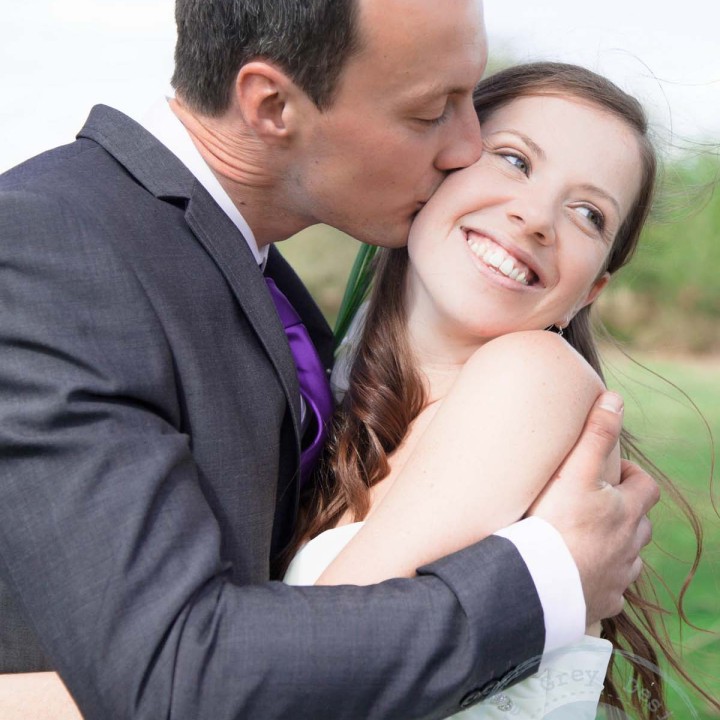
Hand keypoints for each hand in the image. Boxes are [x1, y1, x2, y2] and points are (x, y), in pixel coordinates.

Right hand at [528, 391, 659, 625]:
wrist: (540, 582)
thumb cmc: (555, 524)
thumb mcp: (575, 471)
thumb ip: (595, 433)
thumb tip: (614, 398)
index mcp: (626, 512)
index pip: (646, 487)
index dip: (632, 476)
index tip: (609, 472)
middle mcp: (629, 546)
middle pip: (641, 525)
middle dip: (625, 512)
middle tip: (595, 504)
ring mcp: (617, 576)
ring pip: (629, 558)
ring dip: (617, 547)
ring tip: (588, 539)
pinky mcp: (602, 601)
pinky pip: (611, 589)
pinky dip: (602, 580)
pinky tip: (581, 575)